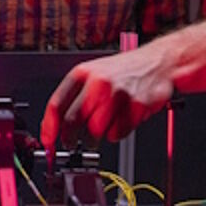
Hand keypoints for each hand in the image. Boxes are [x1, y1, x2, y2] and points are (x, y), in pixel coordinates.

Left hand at [40, 49, 173, 149]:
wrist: (158, 62)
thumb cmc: (123, 70)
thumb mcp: (94, 74)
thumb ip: (74, 97)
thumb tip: (54, 125)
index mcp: (83, 73)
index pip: (57, 105)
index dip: (49, 128)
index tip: (48, 142)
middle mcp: (98, 83)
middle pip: (73, 122)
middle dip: (70, 139)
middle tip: (72, 143)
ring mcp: (118, 95)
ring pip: (95, 132)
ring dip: (96, 137)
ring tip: (105, 123)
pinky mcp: (136, 107)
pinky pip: (117, 134)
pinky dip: (116, 133)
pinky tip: (122, 118)